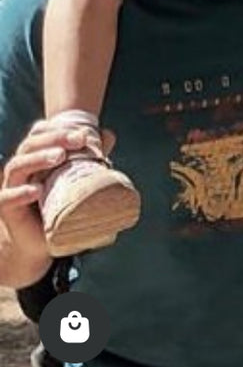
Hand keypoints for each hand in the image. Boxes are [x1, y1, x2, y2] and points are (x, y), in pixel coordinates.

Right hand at [0, 122, 92, 266]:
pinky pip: (6, 199)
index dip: (56, 127)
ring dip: (38, 158)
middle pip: (30, 144)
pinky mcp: (7, 210)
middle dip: (55, 137)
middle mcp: (22, 169)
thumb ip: (89, 156)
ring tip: (60, 157)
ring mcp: (11, 187)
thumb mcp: (75, 177)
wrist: (38, 240)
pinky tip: (35, 191)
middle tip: (78, 138)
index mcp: (36, 157)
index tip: (81, 129)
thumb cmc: (58, 202)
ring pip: (17, 166)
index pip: (38, 133)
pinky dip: (19, 193)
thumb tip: (107, 134)